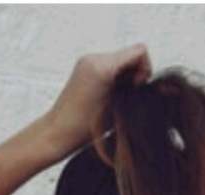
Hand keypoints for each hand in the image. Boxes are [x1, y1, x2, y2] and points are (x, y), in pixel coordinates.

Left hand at [44, 44, 151, 158]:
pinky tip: (110, 95)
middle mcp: (93, 59)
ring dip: (125, 77)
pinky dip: (115, 78)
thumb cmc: (84, 127)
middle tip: (128, 95)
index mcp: (102, 66)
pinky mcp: (84, 69)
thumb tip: (144, 81)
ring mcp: (87, 62)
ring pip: (120, 60)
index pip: (139, 52)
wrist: (59, 132)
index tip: (137, 87)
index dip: (145, 70)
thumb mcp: (120, 109)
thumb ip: (134, 88)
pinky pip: (109, 66)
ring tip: (118, 97)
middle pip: (130, 55)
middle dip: (135, 74)